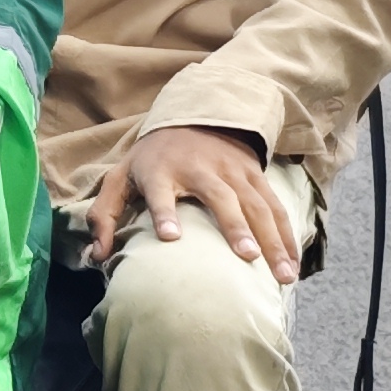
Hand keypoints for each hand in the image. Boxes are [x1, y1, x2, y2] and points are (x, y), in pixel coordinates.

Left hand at [88, 125, 296, 281]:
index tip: (171, 237)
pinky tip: (293, 261)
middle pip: (220, 198)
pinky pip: (274, 206)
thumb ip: (104, 216)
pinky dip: (287, 234)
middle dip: (235, 227)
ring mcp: (232, 171)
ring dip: (273, 238)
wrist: (192, 116)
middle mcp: (200, 169)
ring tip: (283, 274)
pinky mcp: (254, 175)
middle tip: (248, 257)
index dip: (165, 212)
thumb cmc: (151, 159)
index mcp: (160, 171)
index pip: (160, 192)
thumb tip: (96, 256)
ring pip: (256, 205)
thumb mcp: (120, 178)